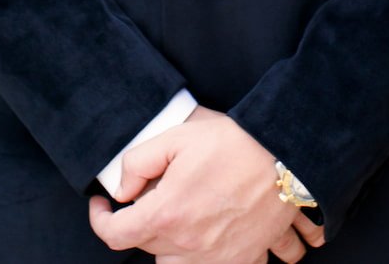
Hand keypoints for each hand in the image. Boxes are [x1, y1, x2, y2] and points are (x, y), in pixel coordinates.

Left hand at [86, 107, 322, 261]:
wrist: (289, 159)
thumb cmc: (234, 145)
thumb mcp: (178, 137)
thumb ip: (138, 162)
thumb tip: (120, 190)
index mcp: (166, 215)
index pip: (114, 235)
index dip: (100, 220)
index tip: (103, 206)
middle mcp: (187, 246)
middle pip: (146, 249)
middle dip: (142, 225)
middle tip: (156, 198)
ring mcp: (216, 259)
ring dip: (170, 247)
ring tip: (180, 220)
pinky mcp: (243, 261)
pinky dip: (208, 258)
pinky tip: (212, 234)